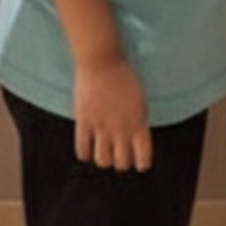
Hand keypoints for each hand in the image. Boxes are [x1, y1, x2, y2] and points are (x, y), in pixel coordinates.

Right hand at [74, 56, 152, 171]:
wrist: (102, 61)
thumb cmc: (123, 76)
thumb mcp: (140, 101)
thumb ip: (138, 122)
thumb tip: (136, 138)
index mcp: (138, 124)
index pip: (143, 158)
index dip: (141, 164)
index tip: (138, 163)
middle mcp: (121, 130)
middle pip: (122, 164)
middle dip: (121, 163)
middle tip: (118, 155)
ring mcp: (101, 127)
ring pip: (102, 161)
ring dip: (103, 159)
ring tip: (102, 152)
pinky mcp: (84, 122)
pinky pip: (82, 149)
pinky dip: (84, 154)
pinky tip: (86, 150)